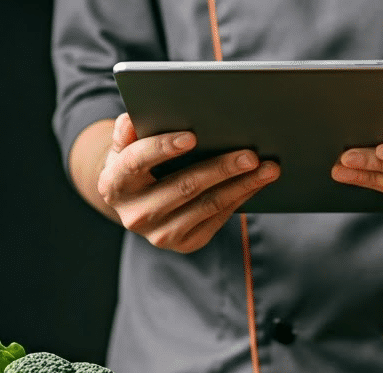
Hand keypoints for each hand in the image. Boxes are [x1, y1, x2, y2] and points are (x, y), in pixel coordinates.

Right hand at [97, 113, 279, 252]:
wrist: (138, 204)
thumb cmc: (137, 165)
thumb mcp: (125, 148)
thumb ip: (128, 133)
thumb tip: (132, 118)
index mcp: (114, 185)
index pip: (136, 163)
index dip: (163, 148)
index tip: (192, 136)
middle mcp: (135, 215)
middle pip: (183, 187)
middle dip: (220, 168)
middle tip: (251, 154)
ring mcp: (161, 234)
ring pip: (208, 205)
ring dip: (242, 185)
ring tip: (268, 168)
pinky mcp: (185, 243)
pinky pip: (218, 218)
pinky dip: (241, 198)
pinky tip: (258, 183)